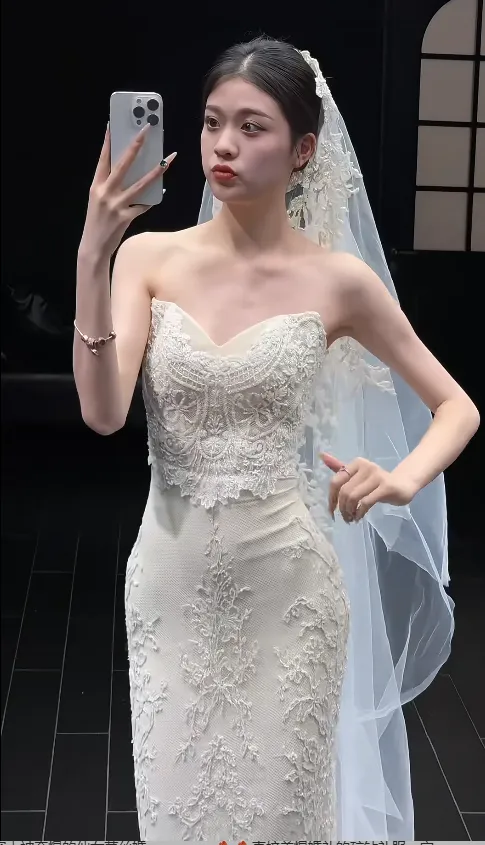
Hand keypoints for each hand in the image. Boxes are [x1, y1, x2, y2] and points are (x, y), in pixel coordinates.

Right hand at [79, 123, 176, 258]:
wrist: (93, 247)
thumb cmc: (98, 222)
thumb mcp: (98, 200)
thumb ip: (110, 186)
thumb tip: (130, 171)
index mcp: (96, 186)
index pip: (103, 159)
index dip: (108, 142)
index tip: (113, 125)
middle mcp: (105, 192)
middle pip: (122, 165)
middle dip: (135, 146)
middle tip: (145, 131)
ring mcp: (115, 205)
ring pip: (139, 184)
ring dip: (156, 171)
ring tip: (167, 160)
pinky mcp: (125, 217)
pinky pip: (143, 205)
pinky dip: (152, 199)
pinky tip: (161, 192)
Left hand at [320, 452, 416, 522]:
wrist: (404, 483)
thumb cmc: (377, 481)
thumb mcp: (358, 474)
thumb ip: (340, 468)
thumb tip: (322, 455)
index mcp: (357, 463)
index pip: (336, 481)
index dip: (332, 498)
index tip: (332, 511)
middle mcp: (366, 467)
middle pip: (344, 491)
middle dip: (342, 508)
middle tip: (345, 517)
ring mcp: (377, 476)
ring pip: (354, 497)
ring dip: (349, 511)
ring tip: (351, 518)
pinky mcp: (386, 487)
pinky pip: (366, 502)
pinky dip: (359, 512)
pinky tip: (359, 517)